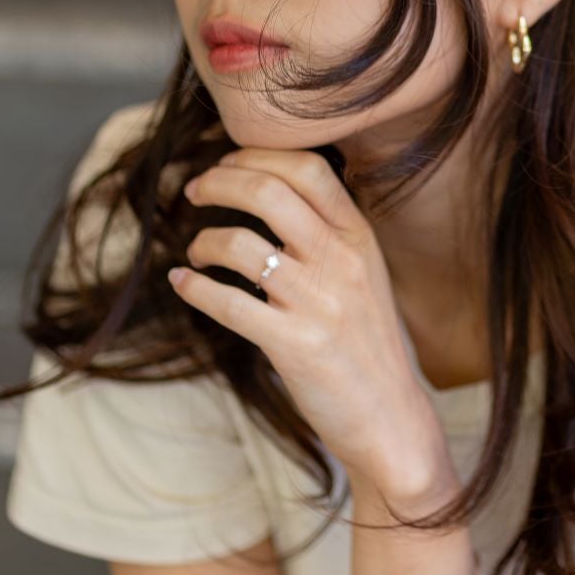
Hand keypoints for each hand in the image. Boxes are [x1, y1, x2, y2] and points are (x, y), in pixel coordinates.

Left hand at [171, 146, 447, 491]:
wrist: (391, 418)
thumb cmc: (367, 344)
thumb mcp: (364, 274)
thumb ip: (328, 233)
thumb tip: (268, 192)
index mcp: (360, 237)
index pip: (309, 169)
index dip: (258, 156)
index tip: (228, 163)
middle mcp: (342, 262)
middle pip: (269, 192)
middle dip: (221, 182)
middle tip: (196, 191)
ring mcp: (319, 303)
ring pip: (241, 244)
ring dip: (204, 241)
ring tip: (196, 252)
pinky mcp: (295, 345)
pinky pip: (229, 303)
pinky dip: (194, 288)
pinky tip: (183, 284)